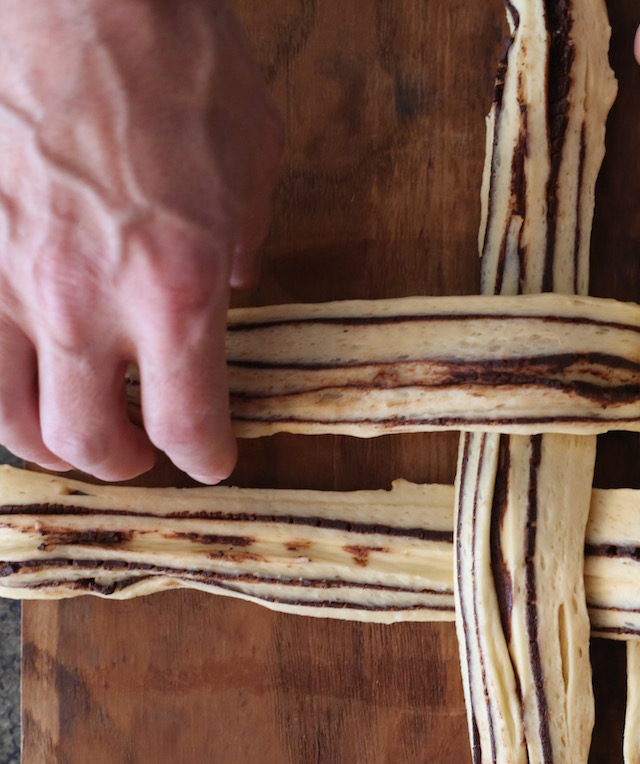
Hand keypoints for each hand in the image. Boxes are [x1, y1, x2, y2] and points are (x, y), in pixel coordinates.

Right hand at [0, 0, 281, 482]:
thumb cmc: (177, 61)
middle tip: (144, 457)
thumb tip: (237, 278)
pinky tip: (14, 381)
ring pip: (10, 415)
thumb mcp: (252, 156)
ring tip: (74, 436)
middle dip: (127, 464)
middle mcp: (85, 300)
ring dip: (49, 443)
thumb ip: (246, 237)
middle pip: (93, 441)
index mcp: (176, 287)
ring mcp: (7, 277)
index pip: (187, 422)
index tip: (213, 459)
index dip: (205, 457)